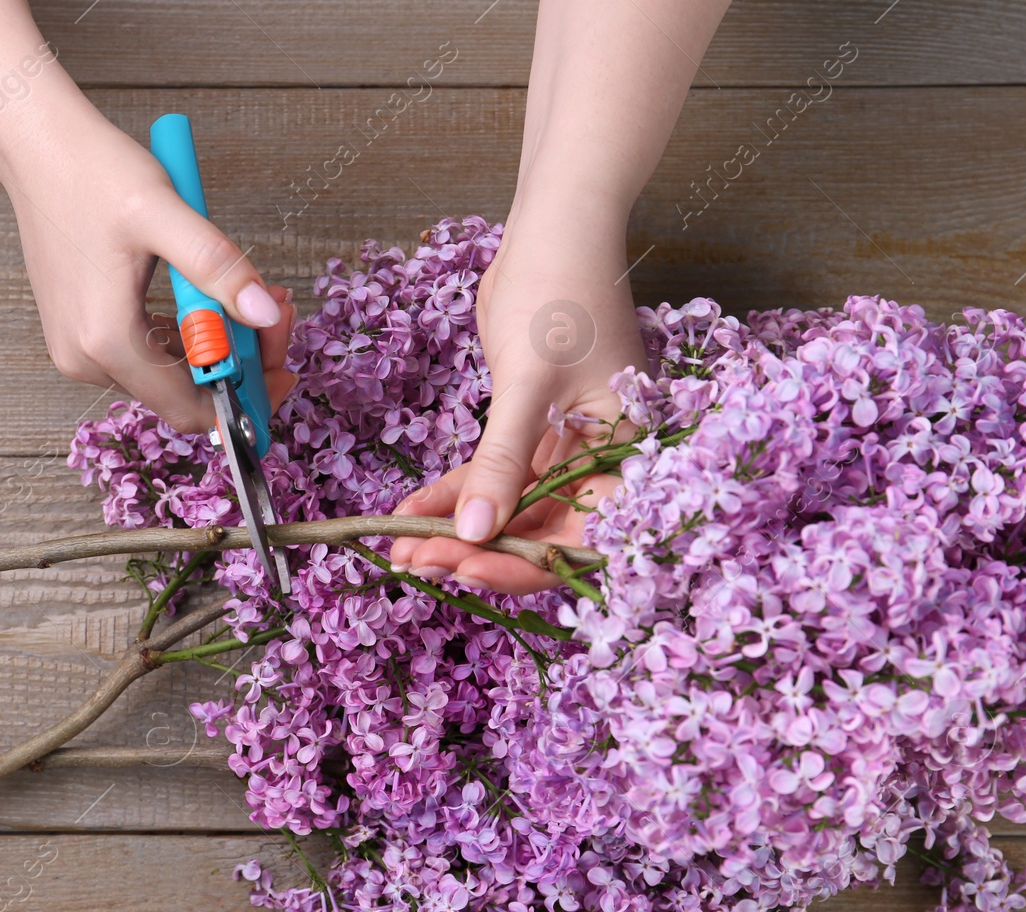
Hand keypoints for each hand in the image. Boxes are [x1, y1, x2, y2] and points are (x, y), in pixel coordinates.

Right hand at [1, 99, 295, 429]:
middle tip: (276, 308)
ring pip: (171, 372)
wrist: (37, 147)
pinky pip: (149, 352)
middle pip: (185, 392)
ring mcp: (81, 349)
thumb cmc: (91, 173)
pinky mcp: (83, 332)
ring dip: (217, 342)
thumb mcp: (166, 215)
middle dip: (240, 359)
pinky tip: (209, 295)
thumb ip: (218, 267)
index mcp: (106, 341)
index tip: (283, 367)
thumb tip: (265, 313)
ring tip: (253, 292)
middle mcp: (87, 359)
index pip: (190, 410)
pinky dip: (187, 332)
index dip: (246, 397)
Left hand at [389, 217, 645, 592]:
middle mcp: (602, 458)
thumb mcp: (529, 380)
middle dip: (478, 551)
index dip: (523, 562)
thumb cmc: (561, 291)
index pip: (582, 535)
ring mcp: (565, 444)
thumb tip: (473, 532)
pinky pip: (493, 474)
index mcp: (626, 453)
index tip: (463, 569)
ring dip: (455, 528)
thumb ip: (503, 460)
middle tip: (417, 564)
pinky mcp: (530, 427)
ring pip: (511, 507)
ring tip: (399, 547)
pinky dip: (453, 491)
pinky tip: (409, 510)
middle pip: (542, 529)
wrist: (553, 227)